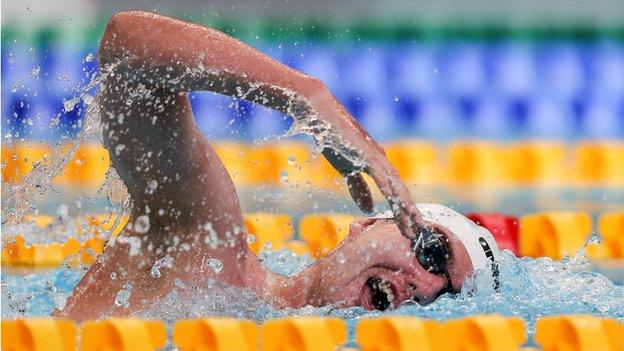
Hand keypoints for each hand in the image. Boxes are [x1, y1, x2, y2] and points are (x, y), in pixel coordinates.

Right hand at [318, 111, 425, 239]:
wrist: (322, 114)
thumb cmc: (333, 140)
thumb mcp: (347, 170)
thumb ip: (359, 189)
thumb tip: (370, 209)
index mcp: (378, 165)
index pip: (395, 193)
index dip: (404, 211)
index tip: (410, 229)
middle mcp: (382, 161)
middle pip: (401, 192)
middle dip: (411, 213)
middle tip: (421, 233)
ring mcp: (376, 157)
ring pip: (395, 187)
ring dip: (406, 207)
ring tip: (415, 224)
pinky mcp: (366, 155)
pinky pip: (381, 177)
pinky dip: (390, 191)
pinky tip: (397, 204)